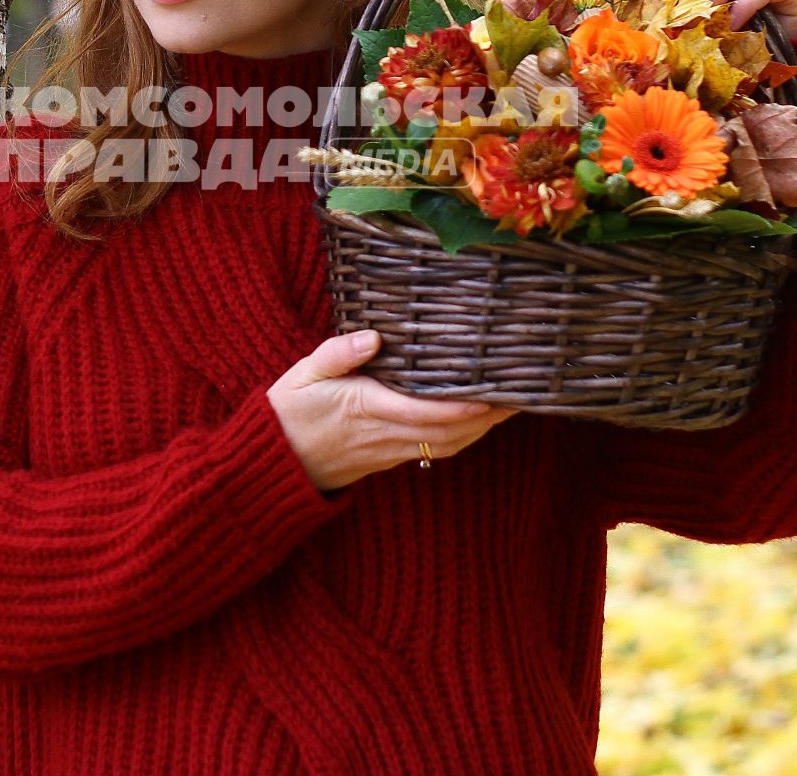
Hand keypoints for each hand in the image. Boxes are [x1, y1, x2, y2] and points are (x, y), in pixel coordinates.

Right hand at [267, 330, 515, 491]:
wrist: (276, 460)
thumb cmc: (290, 409)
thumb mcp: (304, 373)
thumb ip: (338, 353)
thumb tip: (373, 336)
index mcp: (365, 408)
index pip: (422, 411)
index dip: (460, 406)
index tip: (490, 394)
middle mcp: (384, 433)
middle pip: (447, 432)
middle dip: (486, 417)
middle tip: (520, 395)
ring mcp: (390, 450)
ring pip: (446, 444)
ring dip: (481, 429)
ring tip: (510, 407)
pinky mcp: (390, 458)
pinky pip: (435, 451)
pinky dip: (463, 438)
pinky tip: (478, 422)